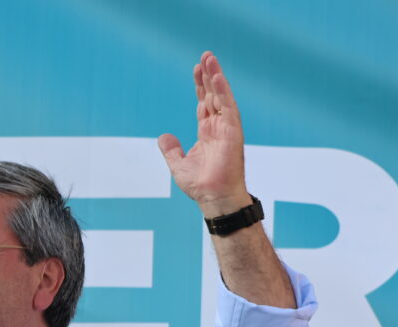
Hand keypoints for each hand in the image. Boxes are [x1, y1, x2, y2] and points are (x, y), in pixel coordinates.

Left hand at [158, 50, 250, 215]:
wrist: (213, 198)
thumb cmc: (200, 185)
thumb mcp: (178, 165)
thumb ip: (171, 149)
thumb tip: (164, 136)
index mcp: (207, 133)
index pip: (204, 104)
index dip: (200, 86)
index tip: (196, 69)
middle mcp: (218, 127)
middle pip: (213, 95)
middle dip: (208, 76)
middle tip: (205, 56)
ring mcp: (227, 129)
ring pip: (221, 97)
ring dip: (216, 77)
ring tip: (209, 59)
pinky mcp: (233, 133)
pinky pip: (229, 107)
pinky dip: (223, 91)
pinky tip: (217, 77)